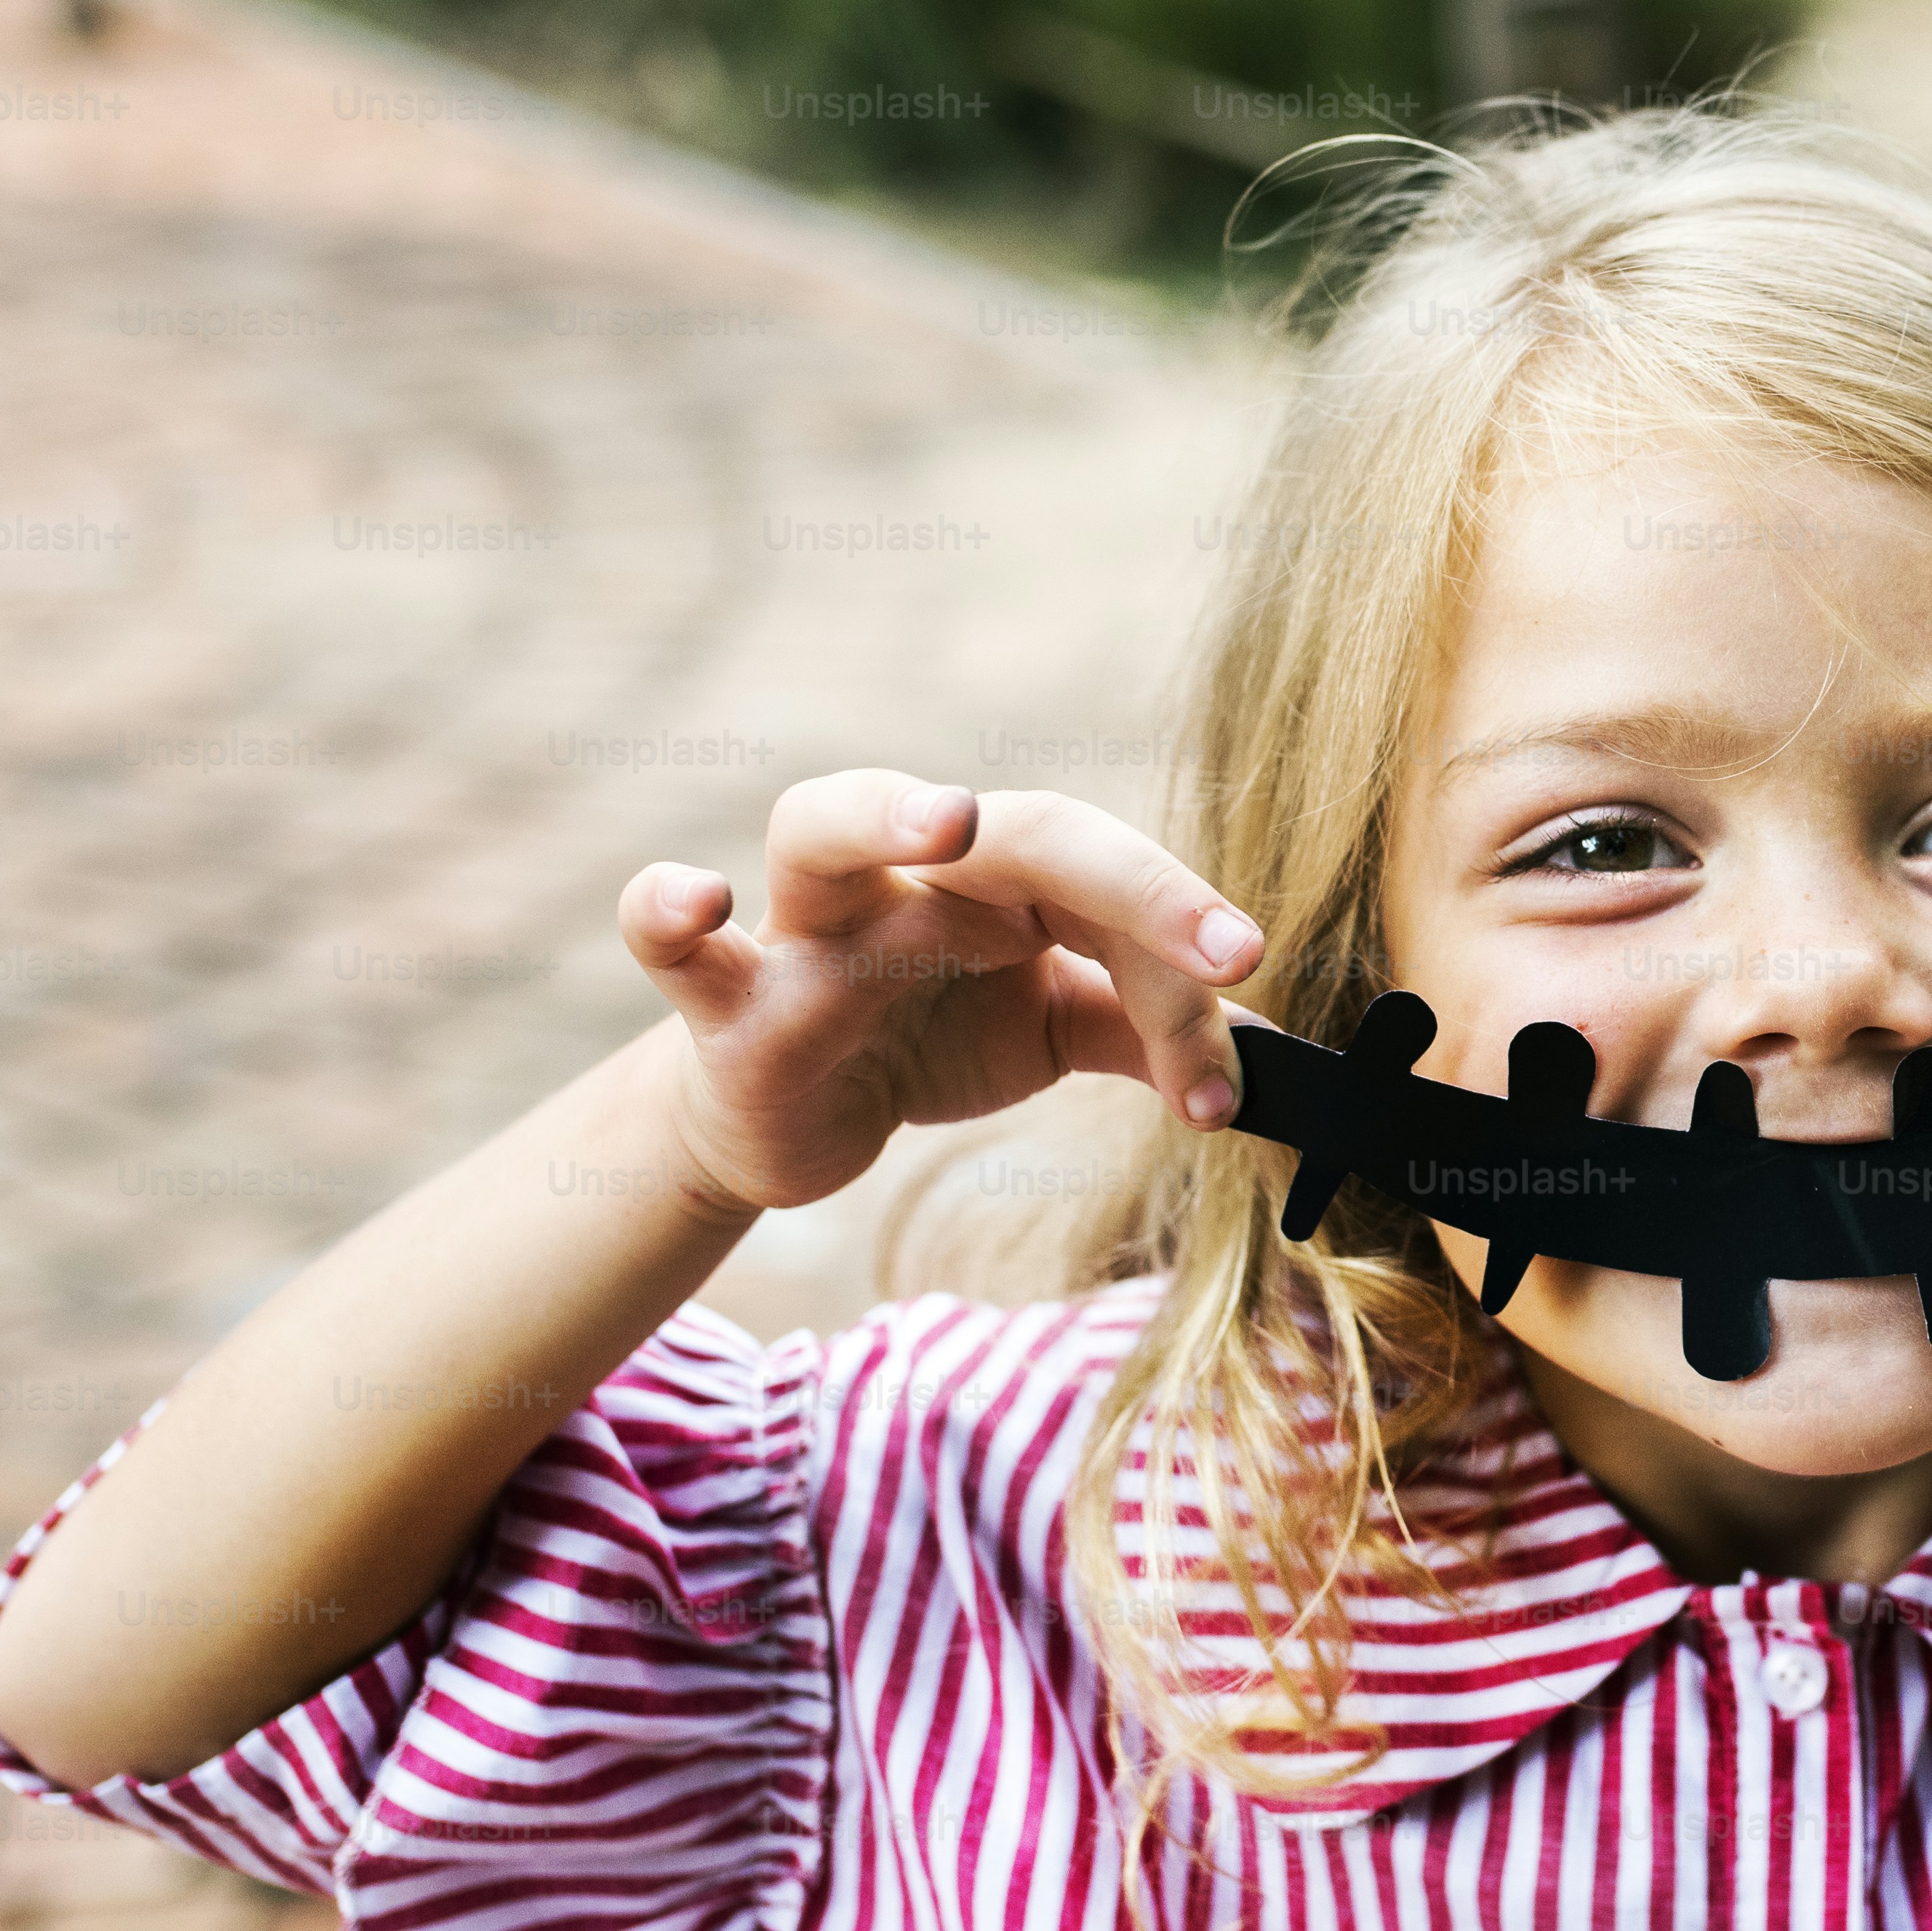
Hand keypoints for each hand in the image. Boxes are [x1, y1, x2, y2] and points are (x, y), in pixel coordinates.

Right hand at [619, 772, 1264, 1214]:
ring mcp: (810, 926)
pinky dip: (663, 905)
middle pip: (1019, 829)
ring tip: (943, 818)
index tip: (1259, 1006)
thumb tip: (1268, 1057)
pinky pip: (670, 937)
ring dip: (881, 809)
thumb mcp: (1057, 1034)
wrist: (794, 1121)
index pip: (1121, 887)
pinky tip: (692, 898)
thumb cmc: (928, 1043)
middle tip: (1221, 946)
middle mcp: (916, 878)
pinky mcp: (724, 995)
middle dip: (1132, 878)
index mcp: (1010, 882)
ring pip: (822, 825)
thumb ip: (1152, 1034)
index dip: (1194, 940)